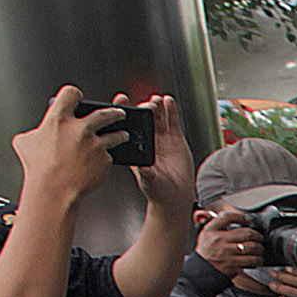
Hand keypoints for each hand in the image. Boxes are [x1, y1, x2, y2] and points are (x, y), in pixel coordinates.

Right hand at [13, 86, 127, 213]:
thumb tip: (34, 135)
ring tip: (124, 135)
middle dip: (115, 112)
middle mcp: (80, 128)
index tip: (78, 98)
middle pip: (104, 113)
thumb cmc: (38, 168)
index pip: (71, 93)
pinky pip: (109, 156)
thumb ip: (33, 134)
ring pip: (115, 134)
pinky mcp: (105, 159)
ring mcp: (95, 143)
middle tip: (120, 113)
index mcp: (58, 119)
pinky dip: (108, 158)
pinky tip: (107, 160)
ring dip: (121, 134)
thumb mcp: (25, 143)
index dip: (74, 95)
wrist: (54, 190)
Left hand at [130, 95, 196, 213]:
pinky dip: (171, 110)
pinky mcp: (175, 139)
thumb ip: (146, 174)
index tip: (121, 100)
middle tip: (146, 105)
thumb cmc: (158, 191)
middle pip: (144, 118)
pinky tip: (168, 101)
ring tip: (156, 99)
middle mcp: (147, 141)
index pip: (127, 126)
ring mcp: (161, 139)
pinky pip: (172, 122)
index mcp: (136, 149)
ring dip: (156, 106)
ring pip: (157, 117)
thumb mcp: (149, 183)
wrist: (175, 196)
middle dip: (144, 108)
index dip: (123, 112)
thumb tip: (142, 168)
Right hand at [197, 212, 263, 279]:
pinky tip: (257, 260)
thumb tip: (228, 216)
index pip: (227, 217)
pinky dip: (258, 260)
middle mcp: (219, 240)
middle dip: (257, 235)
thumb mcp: (206, 235)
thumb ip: (216, 225)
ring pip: (252, 247)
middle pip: (246, 233)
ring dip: (260, 249)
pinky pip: (252, 260)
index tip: (247, 219)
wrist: (202, 272)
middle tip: (259, 238)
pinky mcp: (233, 264)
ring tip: (260, 250)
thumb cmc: (206, 253)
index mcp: (211, 231)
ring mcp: (226, 253)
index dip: (240, 216)